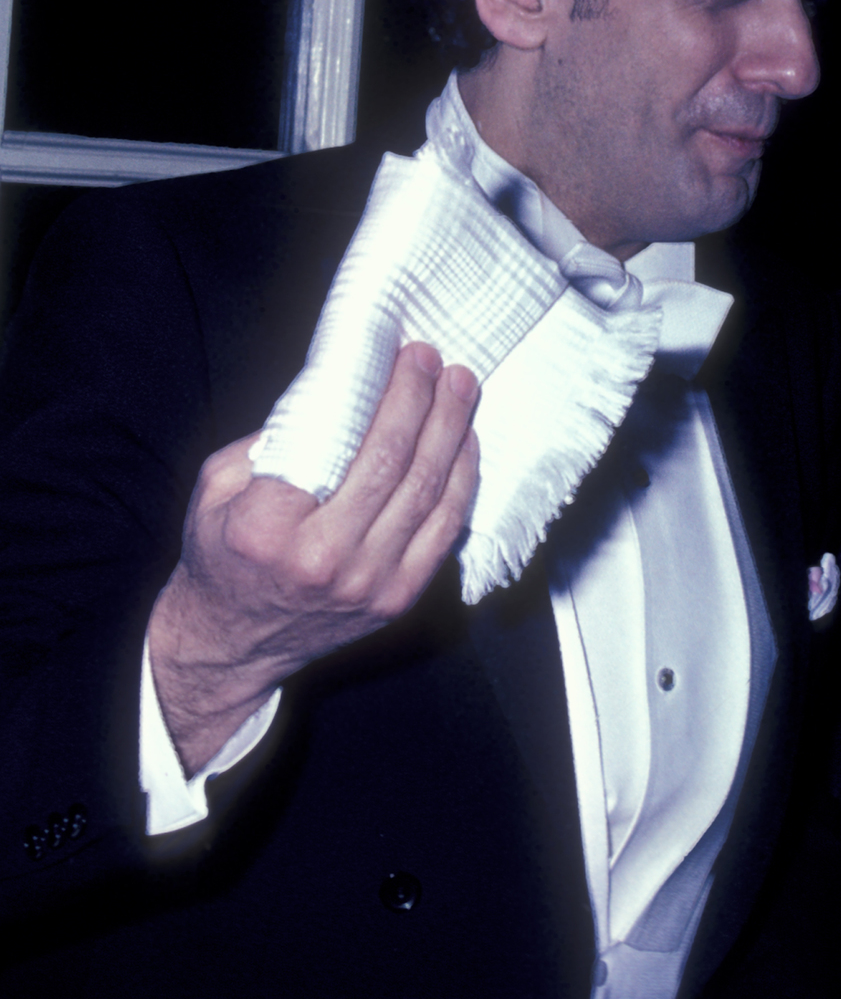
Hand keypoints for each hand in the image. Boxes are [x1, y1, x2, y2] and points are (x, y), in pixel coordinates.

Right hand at [147, 342, 479, 770]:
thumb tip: (343, 387)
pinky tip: (465, 442)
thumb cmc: (224, 555)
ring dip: (451, 430)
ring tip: (460, 386)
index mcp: (269, 526)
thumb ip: (276, 438)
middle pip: (393, 461)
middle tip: (433, 358)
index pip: (340, 444)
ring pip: (428, 490)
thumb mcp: (218, 487)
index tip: (398, 355)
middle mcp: (325, 559)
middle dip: (421, 399)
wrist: (230, 642)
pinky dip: (462, 479)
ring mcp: (369, 582)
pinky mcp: (399, 597)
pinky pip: (445, 528)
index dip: (382, 394)